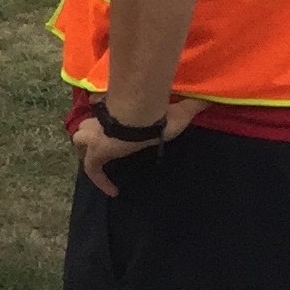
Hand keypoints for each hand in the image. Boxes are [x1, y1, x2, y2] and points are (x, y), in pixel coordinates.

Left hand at [73, 98, 206, 196]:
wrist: (141, 114)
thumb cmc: (159, 111)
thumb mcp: (180, 110)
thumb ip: (192, 104)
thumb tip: (210, 98)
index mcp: (117, 111)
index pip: (104, 111)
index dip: (107, 118)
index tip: (115, 124)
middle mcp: (101, 122)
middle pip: (84, 126)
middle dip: (89, 133)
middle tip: (100, 142)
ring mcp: (95, 137)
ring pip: (80, 141)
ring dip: (87, 150)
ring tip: (100, 162)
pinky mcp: (96, 154)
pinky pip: (92, 170)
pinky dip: (100, 180)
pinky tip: (114, 191)